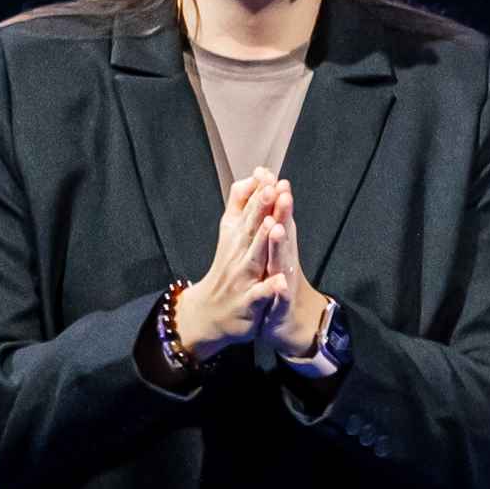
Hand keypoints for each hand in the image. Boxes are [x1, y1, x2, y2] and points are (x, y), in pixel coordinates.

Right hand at [178, 170, 289, 356]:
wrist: (209, 313)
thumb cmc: (227, 268)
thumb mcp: (231, 234)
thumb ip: (241, 205)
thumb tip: (252, 177)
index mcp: (238, 237)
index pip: (250, 212)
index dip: (260, 194)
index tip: (270, 175)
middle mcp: (238, 254)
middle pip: (251, 229)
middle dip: (261, 209)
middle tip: (273, 189)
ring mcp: (242, 278)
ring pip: (254, 258)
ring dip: (264, 242)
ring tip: (274, 225)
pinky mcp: (248, 302)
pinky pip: (259, 295)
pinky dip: (269, 288)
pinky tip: (280, 281)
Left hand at [250, 183, 335, 362]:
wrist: (293, 322)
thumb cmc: (279, 283)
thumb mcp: (276, 250)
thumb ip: (275, 221)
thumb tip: (271, 191)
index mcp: (280, 246)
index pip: (276, 216)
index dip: (272, 197)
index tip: (268, 174)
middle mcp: (286, 260)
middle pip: (283, 232)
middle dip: (282, 212)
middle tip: (281, 190)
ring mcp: (286, 282)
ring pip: (283, 261)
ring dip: (281, 245)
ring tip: (278, 227)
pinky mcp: (282, 305)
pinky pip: (280, 297)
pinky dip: (279, 290)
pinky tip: (279, 283)